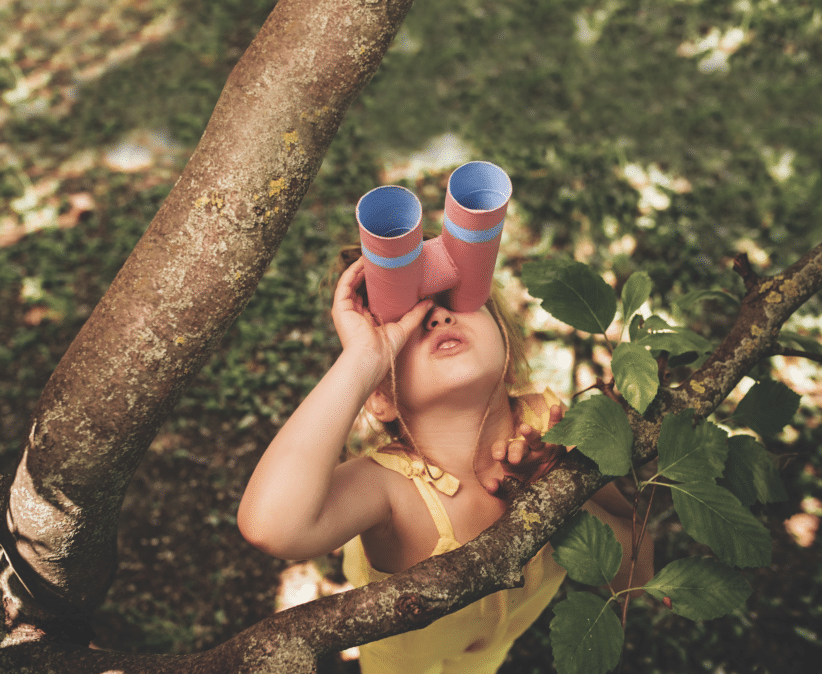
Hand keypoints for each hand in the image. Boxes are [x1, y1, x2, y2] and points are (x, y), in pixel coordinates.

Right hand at [332, 258, 431, 378]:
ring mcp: (346, 310)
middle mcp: (355, 314)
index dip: (379, 282)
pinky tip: (361, 262)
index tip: (390, 270)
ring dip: (360, 268)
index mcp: (368, 320)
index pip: (372, 296)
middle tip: (381, 259)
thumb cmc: (386, 349)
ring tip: (372, 255)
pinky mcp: (340, 308)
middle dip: (369, 273)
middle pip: (361, 287)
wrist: (370, 358)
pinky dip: (352, 272)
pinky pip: (344, 284)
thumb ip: (415, 314)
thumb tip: (429, 300)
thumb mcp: (404, 327)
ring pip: (352, 283)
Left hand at [484, 405, 564, 494]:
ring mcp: (542, 446)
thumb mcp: (514, 490)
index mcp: (511, 457)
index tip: (498, 457)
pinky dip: (556, 418)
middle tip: (514, 458)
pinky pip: (556, 429)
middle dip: (515, 450)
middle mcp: (525, 449)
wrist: (550, 488)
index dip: (500, 450)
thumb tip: (490, 485)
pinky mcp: (557, 445)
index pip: (502, 449)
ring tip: (524, 429)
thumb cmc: (526, 486)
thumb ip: (500, 489)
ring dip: (530, 434)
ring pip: (536, 438)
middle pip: (518, 445)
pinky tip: (555, 408)